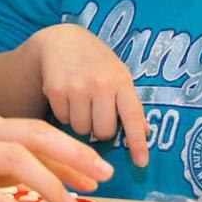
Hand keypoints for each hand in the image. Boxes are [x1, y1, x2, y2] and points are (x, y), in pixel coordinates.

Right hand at [25, 24, 148, 167]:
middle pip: (104, 131)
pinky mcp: (55, 91)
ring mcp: (76, 88)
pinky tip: (68, 97)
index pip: (133, 116)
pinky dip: (66, 115)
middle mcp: (100, 84)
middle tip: (98, 114)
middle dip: (102, 130)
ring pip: (82, 130)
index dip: (138, 142)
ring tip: (82, 102)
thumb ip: (129, 102)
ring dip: (83, 123)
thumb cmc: (96, 61)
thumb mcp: (118, 74)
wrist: (62, 40)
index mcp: (121, 80)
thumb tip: (145, 134)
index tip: (141, 162)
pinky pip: (63, 121)